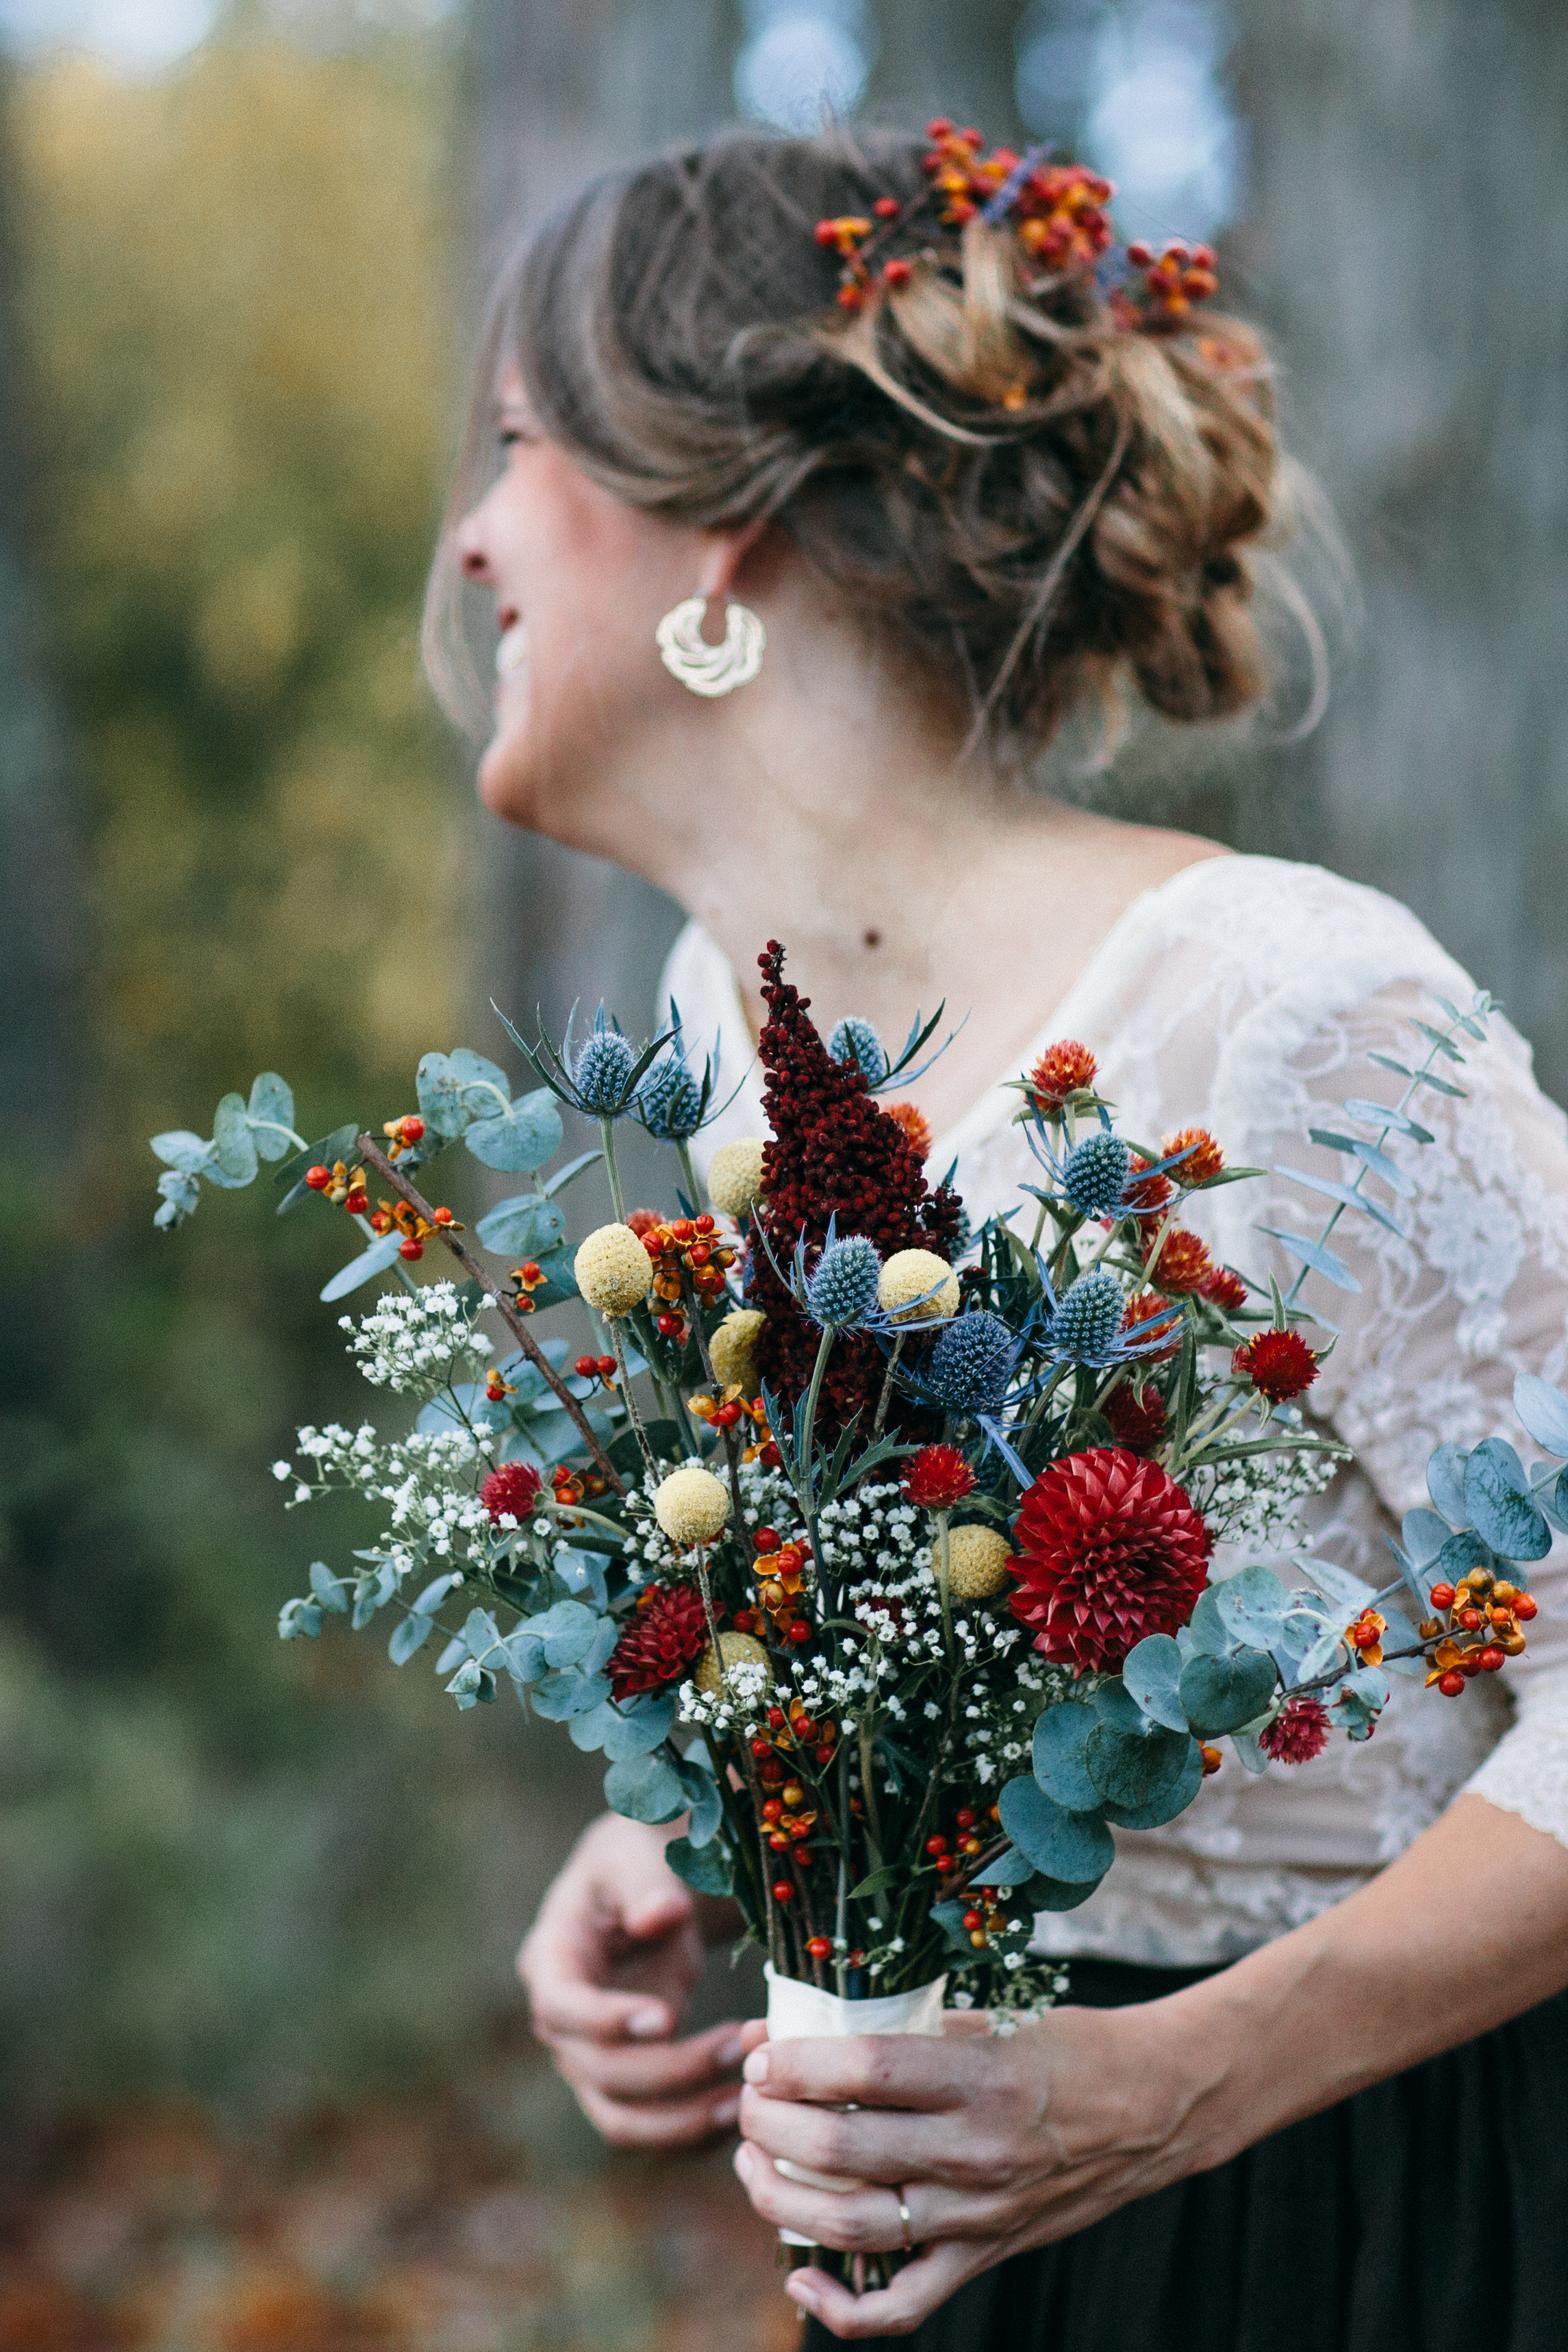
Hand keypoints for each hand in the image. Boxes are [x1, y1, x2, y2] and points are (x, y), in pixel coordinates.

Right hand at [518, 1812, 763, 2147]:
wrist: (644, 1883)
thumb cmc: (638, 1859)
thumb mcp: (639, 1853)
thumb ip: (648, 1882)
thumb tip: (657, 1917)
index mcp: (552, 1957)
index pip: (561, 2007)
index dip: (607, 2021)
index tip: (667, 2016)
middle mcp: (560, 2020)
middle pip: (599, 2072)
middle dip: (673, 2069)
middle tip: (742, 2041)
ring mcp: (588, 2057)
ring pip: (621, 2119)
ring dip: (683, 2118)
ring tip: (745, 2097)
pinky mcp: (625, 2080)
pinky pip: (649, 2127)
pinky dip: (689, 2132)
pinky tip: (737, 2110)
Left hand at [732, 2005, 1206, 2338]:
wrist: (1154, 2106)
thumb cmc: (1064, 2048)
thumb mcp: (985, 2018)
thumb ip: (894, 2029)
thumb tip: (791, 2027)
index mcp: (980, 2077)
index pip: (864, 2070)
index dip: (796, 2063)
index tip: (761, 2053)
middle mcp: (977, 2152)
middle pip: (842, 2149)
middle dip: (769, 2123)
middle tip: (748, 2099)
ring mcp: (979, 2215)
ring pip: (853, 2225)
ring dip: (781, 2195)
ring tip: (753, 2161)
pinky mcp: (984, 2256)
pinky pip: (901, 2307)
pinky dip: (839, 2306)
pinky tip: (800, 2269)